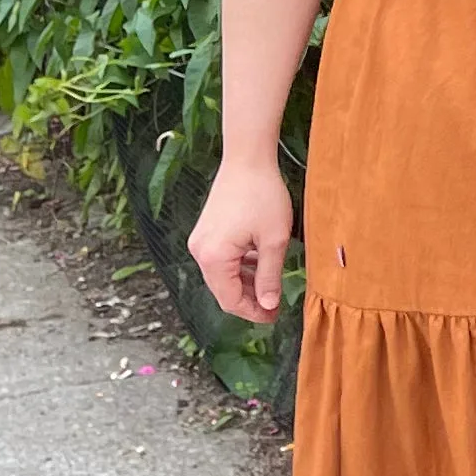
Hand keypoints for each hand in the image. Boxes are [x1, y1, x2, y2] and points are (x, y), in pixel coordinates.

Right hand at [189, 156, 294, 322]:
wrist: (247, 159)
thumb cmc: (263, 195)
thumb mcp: (274, 240)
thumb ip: (270, 277)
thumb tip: (268, 306)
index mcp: (215, 258)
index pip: (231, 300)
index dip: (254, 313)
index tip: (275, 316)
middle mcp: (200, 252)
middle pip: (224, 290)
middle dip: (249, 300)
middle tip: (275, 306)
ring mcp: (200, 241)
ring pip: (223, 276)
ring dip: (246, 283)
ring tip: (272, 286)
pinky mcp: (206, 232)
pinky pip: (221, 260)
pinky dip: (239, 266)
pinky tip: (260, 264)